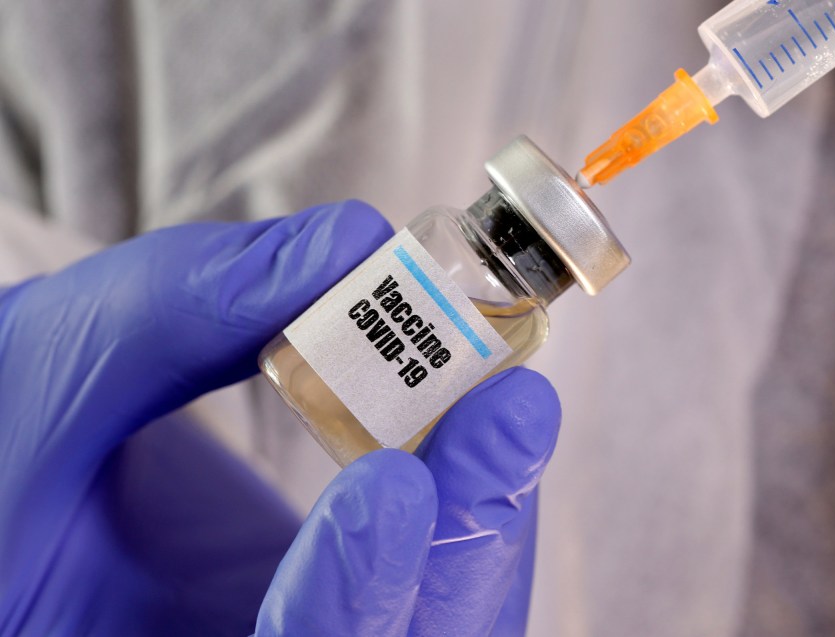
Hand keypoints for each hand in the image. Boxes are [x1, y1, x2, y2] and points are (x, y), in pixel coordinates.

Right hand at [0, 202, 559, 635]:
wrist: (23, 440)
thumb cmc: (7, 413)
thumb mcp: (55, 361)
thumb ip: (184, 304)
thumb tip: (351, 243)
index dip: (344, 601)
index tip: (390, 484)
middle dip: (462, 544)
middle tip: (511, 410)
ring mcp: (308, 627)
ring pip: (442, 617)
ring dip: (485, 514)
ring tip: (506, 401)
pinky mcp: (347, 591)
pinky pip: (442, 570)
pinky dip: (472, 498)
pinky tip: (481, 416)